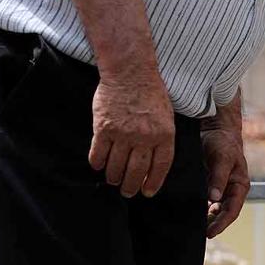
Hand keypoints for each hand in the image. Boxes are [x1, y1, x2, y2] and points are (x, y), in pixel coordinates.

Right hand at [88, 66, 174, 197]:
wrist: (130, 72)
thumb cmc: (151, 93)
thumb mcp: (167, 117)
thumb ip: (162, 138)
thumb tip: (155, 162)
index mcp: (164, 135)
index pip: (160, 167)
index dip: (153, 182)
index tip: (148, 192)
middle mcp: (144, 137)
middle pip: (137, 170)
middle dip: (132, 186)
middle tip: (128, 192)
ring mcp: (123, 133)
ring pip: (117, 165)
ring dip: (114, 177)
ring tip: (113, 181)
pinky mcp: (103, 127)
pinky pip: (98, 152)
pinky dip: (97, 162)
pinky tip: (98, 166)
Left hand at [202, 98, 249, 238]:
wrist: (214, 127)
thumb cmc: (223, 141)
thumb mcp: (221, 158)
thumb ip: (217, 178)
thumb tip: (214, 199)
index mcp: (239, 186)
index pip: (232, 211)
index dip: (222, 224)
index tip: (210, 234)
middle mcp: (231, 189)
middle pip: (223, 213)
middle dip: (213, 225)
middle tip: (198, 234)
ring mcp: (220, 187)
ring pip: (214, 209)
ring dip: (206, 218)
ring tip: (193, 227)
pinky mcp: (209, 183)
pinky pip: (205, 200)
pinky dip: (199, 207)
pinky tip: (189, 212)